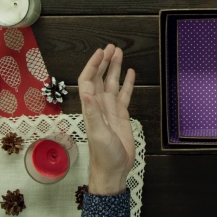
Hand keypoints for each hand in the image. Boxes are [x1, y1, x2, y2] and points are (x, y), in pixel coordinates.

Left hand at [78, 44, 135, 194]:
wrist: (114, 170)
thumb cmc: (104, 156)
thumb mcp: (98, 134)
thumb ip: (92, 113)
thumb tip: (85, 92)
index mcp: (91, 108)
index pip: (89, 80)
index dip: (93, 65)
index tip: (101, 52)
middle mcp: (99, 106)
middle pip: (100, 78)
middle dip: (104, 62)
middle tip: (111, 48)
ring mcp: (110, 110)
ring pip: (112, 83)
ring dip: (115, 68)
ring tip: (119, 54)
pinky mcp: (121, 115)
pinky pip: (124, 95)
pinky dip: (127, 83)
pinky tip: (131, 74)